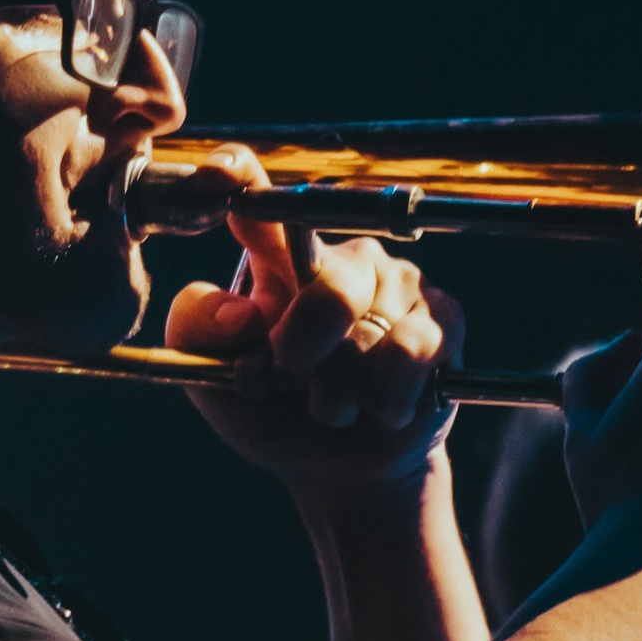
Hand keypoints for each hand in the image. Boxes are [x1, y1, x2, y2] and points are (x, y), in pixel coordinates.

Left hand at [163, 154, 453, 490]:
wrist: (334, 470)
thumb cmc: (271, 410)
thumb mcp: (213, 379)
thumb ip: (198, 331)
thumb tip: (242, 310)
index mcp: (282, 258)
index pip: (262, 204)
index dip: (240, 178)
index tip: (220, 170)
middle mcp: (343, 259)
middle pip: (330, 286)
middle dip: (304, 349)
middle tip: (293, 374)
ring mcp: (399, 284)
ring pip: (368, 337)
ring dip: (339, 394)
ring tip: (335, 405)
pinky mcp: (443, 319)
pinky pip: (411, 352)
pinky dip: (384, 399)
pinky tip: (379, 410)